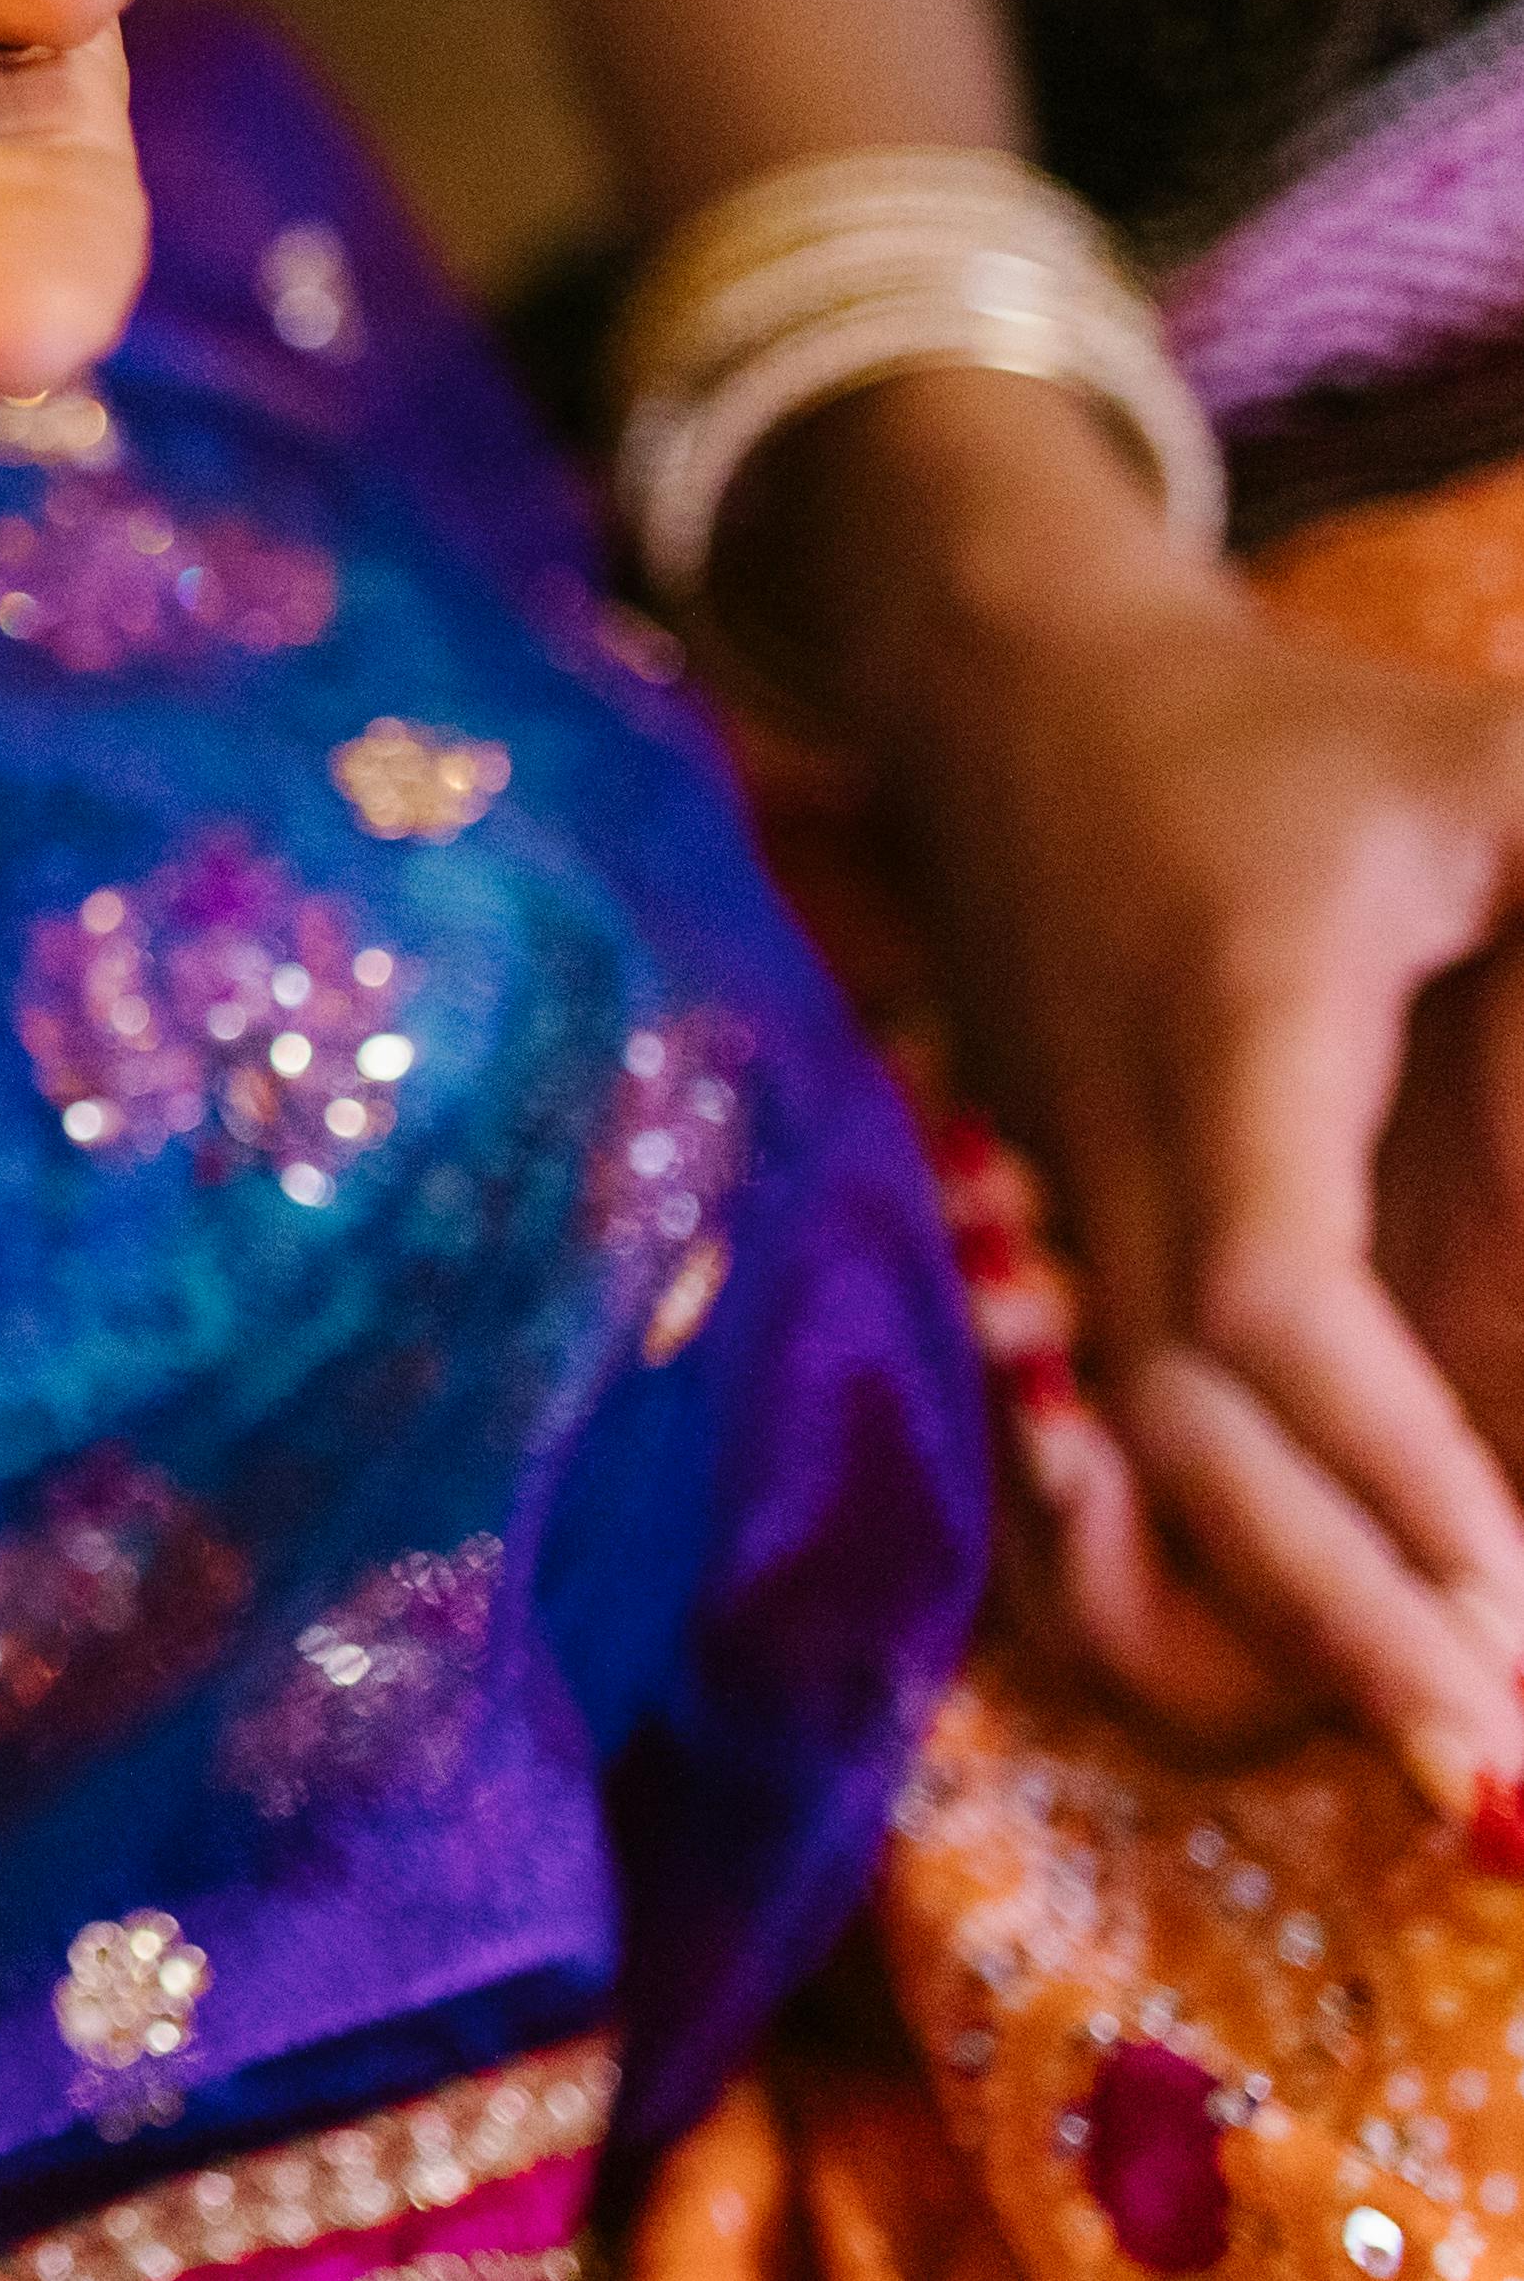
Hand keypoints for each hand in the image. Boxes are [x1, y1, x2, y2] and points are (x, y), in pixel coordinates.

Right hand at [884, 520, 1523, 1813]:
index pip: (1266, 1291)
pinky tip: (1353, 1681)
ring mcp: (1088, 1200)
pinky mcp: (1095, 1236)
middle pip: (1188, 1428)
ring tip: (1460, 1778)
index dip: (1379, 1460)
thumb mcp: (1502, 783)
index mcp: (1226, 1034)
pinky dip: (1247, 1568)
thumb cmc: (1301, 736)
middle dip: (1334, 1617)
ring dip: (1297, 1622)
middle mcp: (1127, 1148)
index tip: (1505, 1602)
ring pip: (1158, 1459)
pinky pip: (1152, 1436)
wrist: (1012, 693)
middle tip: (1488, 1794)